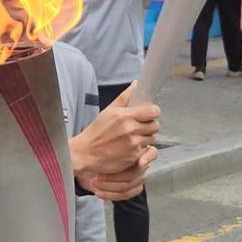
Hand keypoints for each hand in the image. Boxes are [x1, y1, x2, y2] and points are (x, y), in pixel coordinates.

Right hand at [73, 85, 159, 199]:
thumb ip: (124, 98)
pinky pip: (146, 150)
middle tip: (140, 127)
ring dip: (145, 138)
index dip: (153, 112)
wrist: (86, 154)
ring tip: (133, 138)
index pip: (153, 111)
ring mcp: (133, 145)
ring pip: (152, 138)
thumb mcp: (108, 111)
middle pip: (155, 126)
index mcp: (124, 116)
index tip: (149, 114)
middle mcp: (131, 130)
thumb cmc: (96, 132)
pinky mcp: (134, 157)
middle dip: (149, 126)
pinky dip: (141, 150)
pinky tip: (130, 148)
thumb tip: (136, 84)